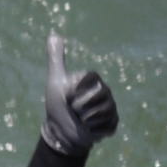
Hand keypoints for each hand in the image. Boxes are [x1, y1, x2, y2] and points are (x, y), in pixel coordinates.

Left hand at [43, 34, 117, 156]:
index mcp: (93, 80)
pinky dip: (94, 130)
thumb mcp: (55, 81)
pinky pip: (107, 125)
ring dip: (86, 119)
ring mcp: (110, 107)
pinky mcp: (112, 124)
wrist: (60, 133)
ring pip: (103, 111)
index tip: (67, 95)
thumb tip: (53, 34)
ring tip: (81, 120)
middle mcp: (105, 91)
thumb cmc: (58, 105)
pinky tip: (88, 130)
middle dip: (80, 106)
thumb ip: (55, 59)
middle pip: (98, 94)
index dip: (76, 89)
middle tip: (73, 110)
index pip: (91, 77)